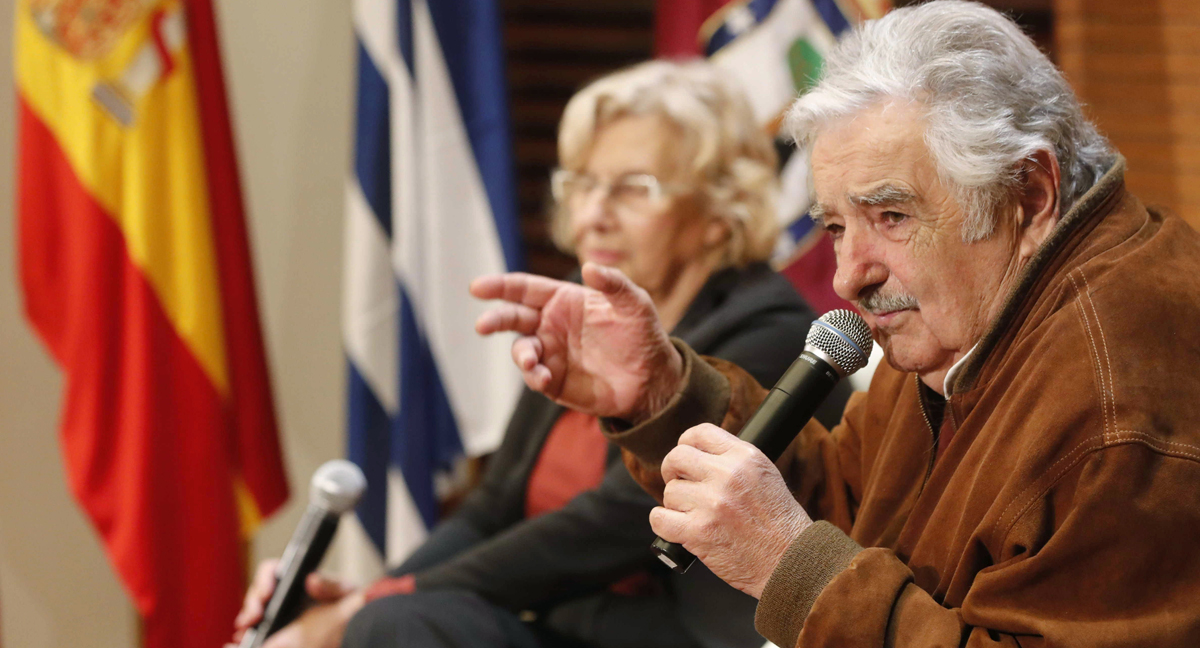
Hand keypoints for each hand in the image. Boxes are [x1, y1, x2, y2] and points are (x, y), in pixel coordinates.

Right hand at [229, 559, 363, 647]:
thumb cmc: (347, 601)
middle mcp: (281, 592)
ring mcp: (275, 611)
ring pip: (252, 610)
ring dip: (246, 618)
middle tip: (254, 616)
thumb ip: (330, 585)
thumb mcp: (343, 591)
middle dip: (252, 602)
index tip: (267, 593)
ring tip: (245, 628)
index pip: (271, 570)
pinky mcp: (274, 629)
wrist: (351, 622)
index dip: (265, 578)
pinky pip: (255, 629)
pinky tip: (243, 638)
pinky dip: (247, 633)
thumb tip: (311, 580)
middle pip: (257, 591)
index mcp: (295, 577)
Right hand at [470, 263, 682, 422]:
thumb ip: (613, 283)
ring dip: (521, 354)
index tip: (478, 288)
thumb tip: (589, 267)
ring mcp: (550, 353)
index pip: (525, 289)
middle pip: (513, 317)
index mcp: (563, 300)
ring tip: (530, 361)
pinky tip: (543, 377)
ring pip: (521, 349)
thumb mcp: (634, 302)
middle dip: (495, 319)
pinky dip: (534, 376)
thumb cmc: (642, 333)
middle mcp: (550, 324)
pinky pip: (534, 376)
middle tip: (483, 325)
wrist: (651, 378)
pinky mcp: (554, 380)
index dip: (501, 286)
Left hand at [652, 424, 811, 598]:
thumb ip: (733, 461)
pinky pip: (659, 519)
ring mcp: (711, 503)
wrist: (790, 562)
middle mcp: (727, 475)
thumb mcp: (765, 475)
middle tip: (682, 486)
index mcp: (744, 457)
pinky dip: (664, 525)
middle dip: (673, 472)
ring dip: (677, 505)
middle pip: (676, 458)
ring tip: (697, 516)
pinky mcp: (699, 532)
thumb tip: (698, 455)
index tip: (685, 459)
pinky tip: (679, 529)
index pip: (699, 433)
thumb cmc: (780, 524)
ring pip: (669, 492)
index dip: (685, 444)